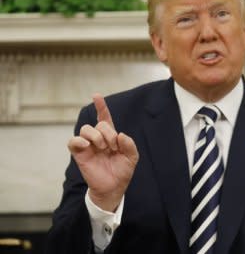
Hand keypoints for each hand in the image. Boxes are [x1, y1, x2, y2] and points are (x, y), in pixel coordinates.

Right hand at [67, 94, 138, 211]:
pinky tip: (88, 145)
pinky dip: (79, 140)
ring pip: (86, 129)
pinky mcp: (80, 154)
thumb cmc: (122, 171)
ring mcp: (88, 146)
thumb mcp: (132, 157)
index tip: (96, 95)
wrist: (114, 188)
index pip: (104, 118)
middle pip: (99, 124)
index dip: (101, 107)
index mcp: (111, 137)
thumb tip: (120, 135)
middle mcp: (98, 139)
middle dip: (108, 132)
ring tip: (103, 147)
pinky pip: (73, 141)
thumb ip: (129, 144)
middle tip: (113, 147)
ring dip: (96, 136)